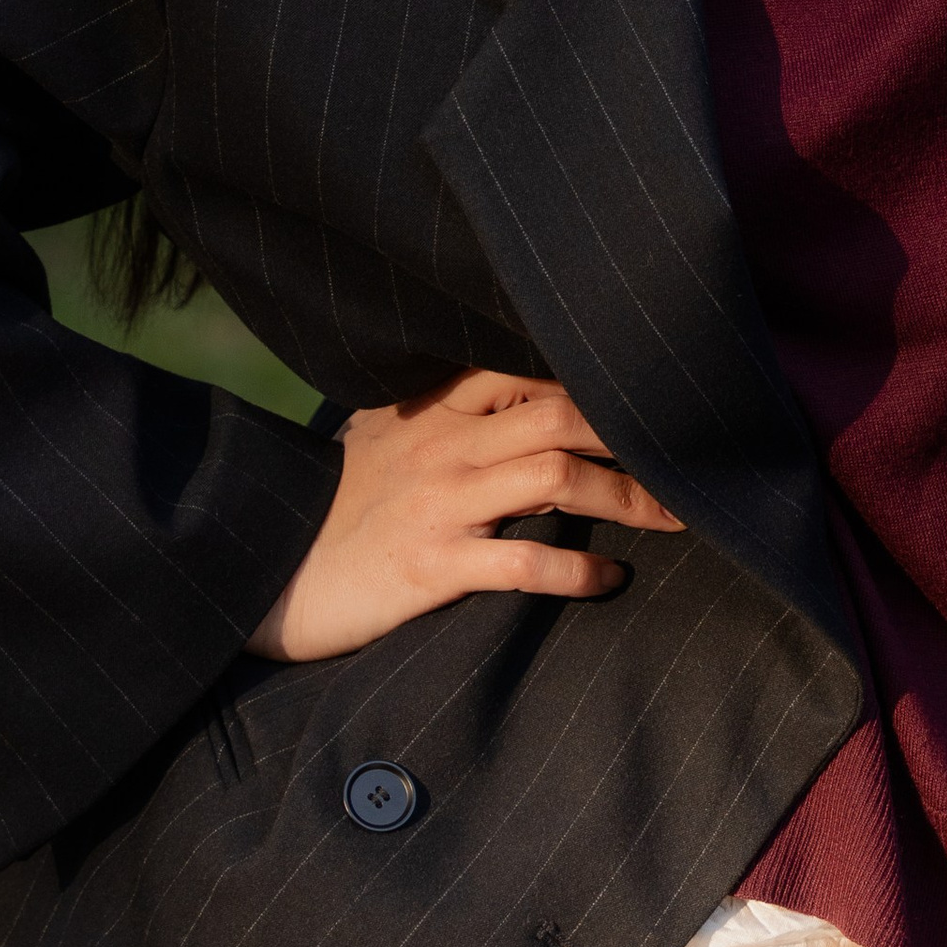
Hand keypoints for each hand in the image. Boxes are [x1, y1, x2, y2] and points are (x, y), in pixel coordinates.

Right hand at [247, 369, 684, 663]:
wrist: (256, 567)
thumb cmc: (328, 505)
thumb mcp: (379, 437)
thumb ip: (440, 410)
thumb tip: (515, 394)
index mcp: (432, 407)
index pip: (529, 367)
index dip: (597, 375)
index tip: (654, 389)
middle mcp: (443, 444)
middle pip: (561, 412)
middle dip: (633, 431)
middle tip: (690, 453)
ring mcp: (437, 504)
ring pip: (552, 477)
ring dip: (625, 494)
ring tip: (674, 516)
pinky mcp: (428, 567)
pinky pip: (519, 563)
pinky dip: (574, 570)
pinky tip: (609, 578)